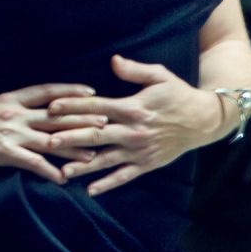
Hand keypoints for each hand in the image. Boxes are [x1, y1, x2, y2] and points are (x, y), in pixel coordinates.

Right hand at [0, 73, 107, 184]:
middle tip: (105, 121)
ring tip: (94, 154)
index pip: (46, 91)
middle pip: (56, 114)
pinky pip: (32, 162)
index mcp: (9, 99)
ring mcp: (11, 133)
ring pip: (50, 139)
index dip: (70, 91)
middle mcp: (15, 114)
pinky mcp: (4, 152)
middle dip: (82, 118)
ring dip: (73, 146)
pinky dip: (49, 171)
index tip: (90, 92)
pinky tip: (63, 179)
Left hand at [45, 54, 227, 195]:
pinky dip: (107, 184)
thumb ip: (134, 70)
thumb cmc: (178, 94)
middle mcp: (133, 130)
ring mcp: (139, 150)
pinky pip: (124, 176)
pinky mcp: (147, 164)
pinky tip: (90, 190)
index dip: (73, 106)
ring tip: (62, 171)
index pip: (97, 106)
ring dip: (84, 165)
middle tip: (47, 142)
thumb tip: (113, 61)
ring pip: (106, 159)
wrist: (203, 120)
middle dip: (70, 138)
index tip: (52, 107)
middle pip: (96, 134)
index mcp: (133, 107)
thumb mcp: (160, 75)